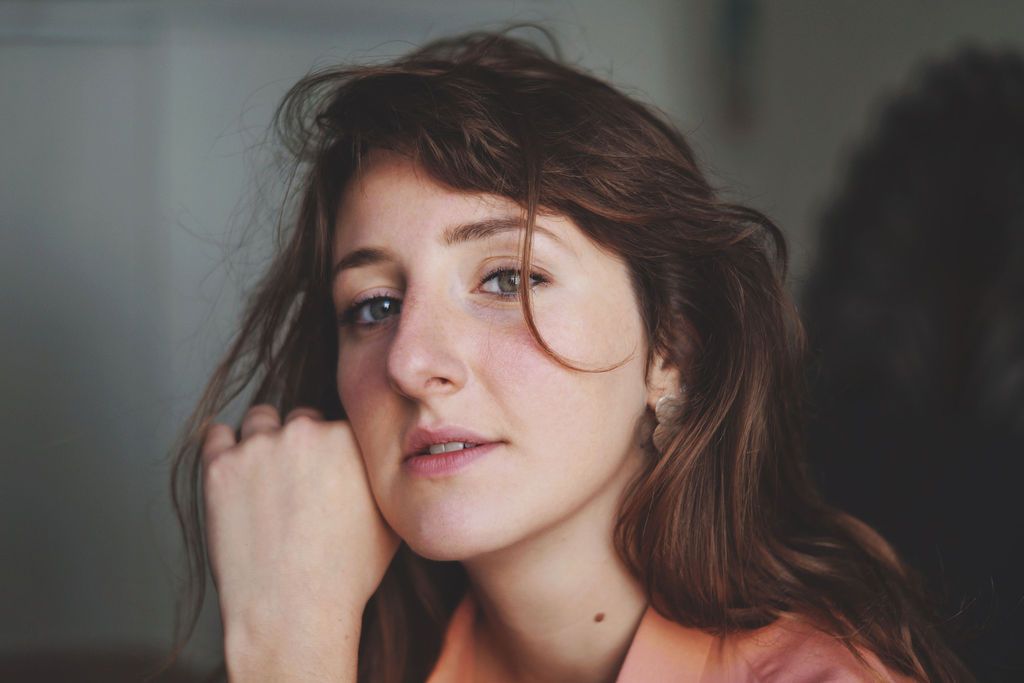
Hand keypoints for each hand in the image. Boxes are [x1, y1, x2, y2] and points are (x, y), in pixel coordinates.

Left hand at [201, 404, 400, 680]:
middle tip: (294, 484)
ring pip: (260, 420)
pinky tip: (233, 474)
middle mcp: (306, 432)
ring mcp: (260, 447)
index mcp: (350, 438)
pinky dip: (223, 448)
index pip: (337, 423)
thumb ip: (383, 479)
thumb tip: (386, 465)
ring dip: (262, 441)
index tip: (324, 474)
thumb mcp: (390, 521)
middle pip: (300, 419)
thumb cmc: (346, 575)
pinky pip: (216, 435)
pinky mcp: (220, 466)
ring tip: (263, 479)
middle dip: (299, 445)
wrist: (294, 612)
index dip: (332, 451)